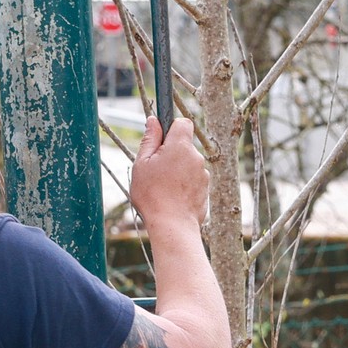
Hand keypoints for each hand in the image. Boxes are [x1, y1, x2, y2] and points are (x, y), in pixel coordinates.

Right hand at [128, 116, 208, 230]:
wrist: (172, 226)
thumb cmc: (153, 195)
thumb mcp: (142, 164)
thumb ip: (150, 140)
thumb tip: (153, 121)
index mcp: (180, 146)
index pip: (182, 123)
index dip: (171, 127)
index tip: (160, 139)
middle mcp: (196, 157)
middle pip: (183, 146)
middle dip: (170, 153)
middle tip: (154, 170)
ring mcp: (203, 174)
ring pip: (187, 164)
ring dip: (176, 170)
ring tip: (162, 188)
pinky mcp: (205, 189)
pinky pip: (192, 180)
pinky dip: (183, 185)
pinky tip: (172, 198)